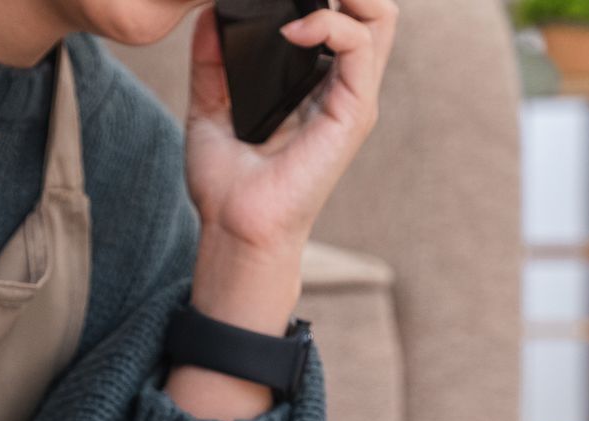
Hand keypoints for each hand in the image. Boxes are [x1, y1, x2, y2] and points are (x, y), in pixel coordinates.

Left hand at [182, 0, 397, 335]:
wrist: (234, 230)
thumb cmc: (228, 183)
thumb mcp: (209, 107)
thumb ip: (211, 60)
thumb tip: (209, 13)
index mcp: (318, 82)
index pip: (345, 15)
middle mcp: (342, 86)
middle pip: (374, 10)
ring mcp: (353, 99)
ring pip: (380, 19)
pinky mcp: (353, 114)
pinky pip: (359, 49)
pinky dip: (330, 25)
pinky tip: (294, 29)